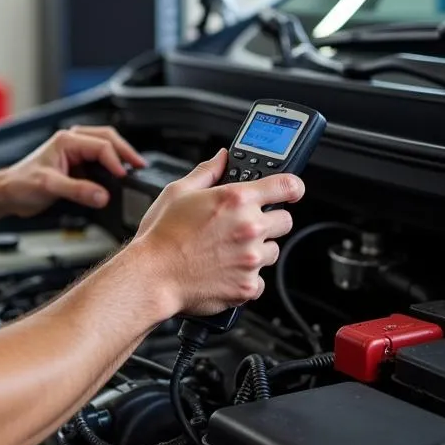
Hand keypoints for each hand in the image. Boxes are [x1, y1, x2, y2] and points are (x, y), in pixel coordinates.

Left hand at [0, 125, 146, 217]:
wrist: (7, 193)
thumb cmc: (20, 184)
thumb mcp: (49, 187)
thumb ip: (77, 190)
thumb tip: (102, 195)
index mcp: (66, 140)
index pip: (101, 146)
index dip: (115, 161)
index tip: (124, 177)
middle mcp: (72, 141)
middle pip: (108, 138)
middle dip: (125, 151)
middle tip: (140, 166)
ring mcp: (74, 152)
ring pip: (105, 145)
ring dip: (120, 155)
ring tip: (134, 167)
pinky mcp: (75, 164)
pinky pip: (99, 159)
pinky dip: (111, 165)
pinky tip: (118, 175)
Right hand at [131, 149, 302, 316]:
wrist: (152, 276)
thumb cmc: (161, 236)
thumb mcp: (178, 192)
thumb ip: (207, 172)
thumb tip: (221, 159)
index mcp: (236, 199)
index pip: (287, 185)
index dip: (292, 187)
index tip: (291, 191)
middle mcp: (249, 227)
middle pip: (285, 220)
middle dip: (267, 221)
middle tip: (242, 226)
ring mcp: (251, 258)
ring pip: (273, 251)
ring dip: (256, 250)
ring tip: (226, 250)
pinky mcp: (248, 286)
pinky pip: (259, 280)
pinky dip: (246, 277)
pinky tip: (224, 270)